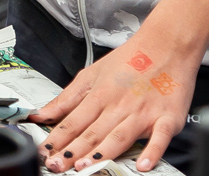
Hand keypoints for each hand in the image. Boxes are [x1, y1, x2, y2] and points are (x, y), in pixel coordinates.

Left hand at [32, 35, 198, 171]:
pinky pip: (160, 138)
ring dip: (101, 153)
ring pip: (119, 137)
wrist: (167, 45)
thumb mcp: (91, 74)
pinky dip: (152, 152)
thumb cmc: (130, 60)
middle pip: (92, 132)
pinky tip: (143, 165)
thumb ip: (66, 98)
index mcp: (100, 94)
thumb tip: (41, 114)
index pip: (73, 121)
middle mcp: (119, 105)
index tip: (44, 153)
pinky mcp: (168, 118)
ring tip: (85, 167)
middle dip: (72, 152)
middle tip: (56, 166)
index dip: (57, 139)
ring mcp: (144, 113)